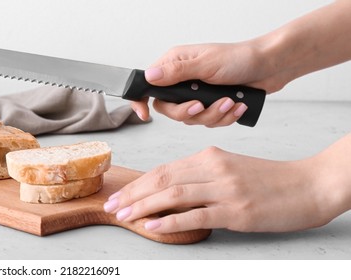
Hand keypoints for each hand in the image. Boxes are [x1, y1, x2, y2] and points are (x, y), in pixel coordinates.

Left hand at [103, 142, 350, 232]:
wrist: (309, 185)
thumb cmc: (270, 180)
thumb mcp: (231, 168)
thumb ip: (201, 174)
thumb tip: (170, 189)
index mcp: (210, 157)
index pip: (164, 169)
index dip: (137, 183)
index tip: (119, 195)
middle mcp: (214, 169)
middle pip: (162, 179)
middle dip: (133, 194)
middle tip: (112, 206)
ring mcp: (225, 189)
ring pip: (174, 194)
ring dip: (144, 206)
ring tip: (124, 216)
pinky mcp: (236, 210)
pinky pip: (197, 214)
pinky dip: (172, 220)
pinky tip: (153, 225)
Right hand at [132, 42, 287, 126]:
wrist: (270, 66)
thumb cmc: (240, 58)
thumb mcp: (205, 64)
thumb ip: (175, 72)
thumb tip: (149, 76)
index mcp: (175, 64)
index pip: (148, 85)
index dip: (142, 101)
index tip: (144, 114)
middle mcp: (183, 80)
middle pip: (170, 109)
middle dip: (189, 112)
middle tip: (202, 105)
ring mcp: (197, 93)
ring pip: (191, 119)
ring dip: (213, 115)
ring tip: (229, 102)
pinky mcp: (212, 104)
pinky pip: (209, 122)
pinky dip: (224, 118)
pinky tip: (237, 106)